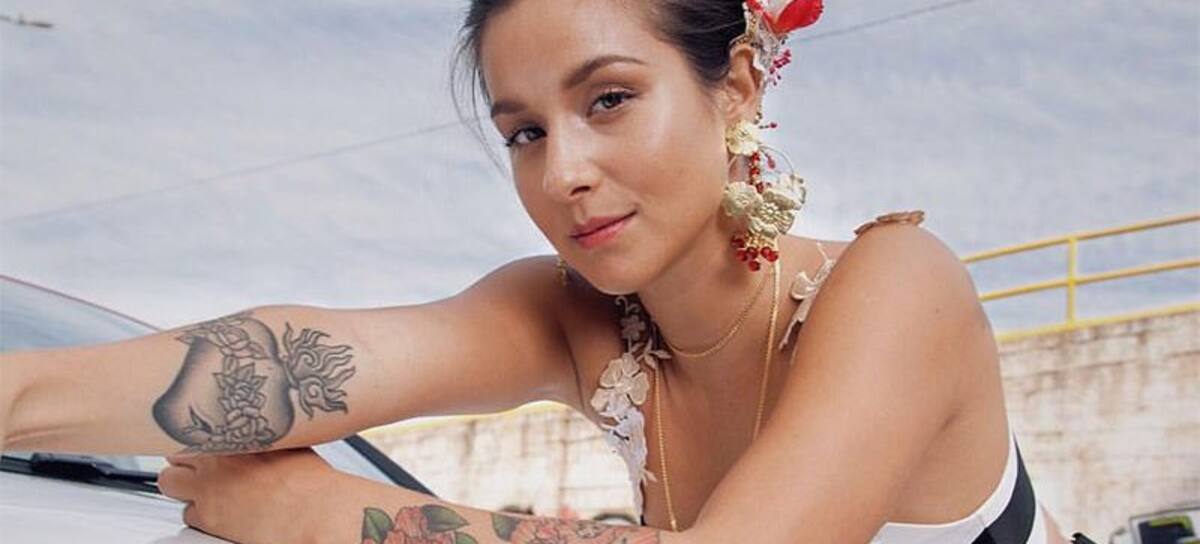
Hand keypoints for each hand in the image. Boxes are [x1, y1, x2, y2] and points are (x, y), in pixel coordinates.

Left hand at [159, 448, 334, 543]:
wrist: (316, 512)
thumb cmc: (312, 481)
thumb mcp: (289, 443)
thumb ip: (263, 437)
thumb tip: (261, 434)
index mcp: (235, 434)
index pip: (196, 428)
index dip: (200, 440)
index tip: (207, 446)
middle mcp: (215, 458)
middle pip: (175, 453)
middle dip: (186, 462)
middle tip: (203, 472)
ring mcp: (207, 487)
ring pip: (169, 482)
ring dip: (184, 487)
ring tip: (206, 493)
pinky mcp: (206, 517)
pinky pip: (188, 514)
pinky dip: (201, 516)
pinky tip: (223, 514)